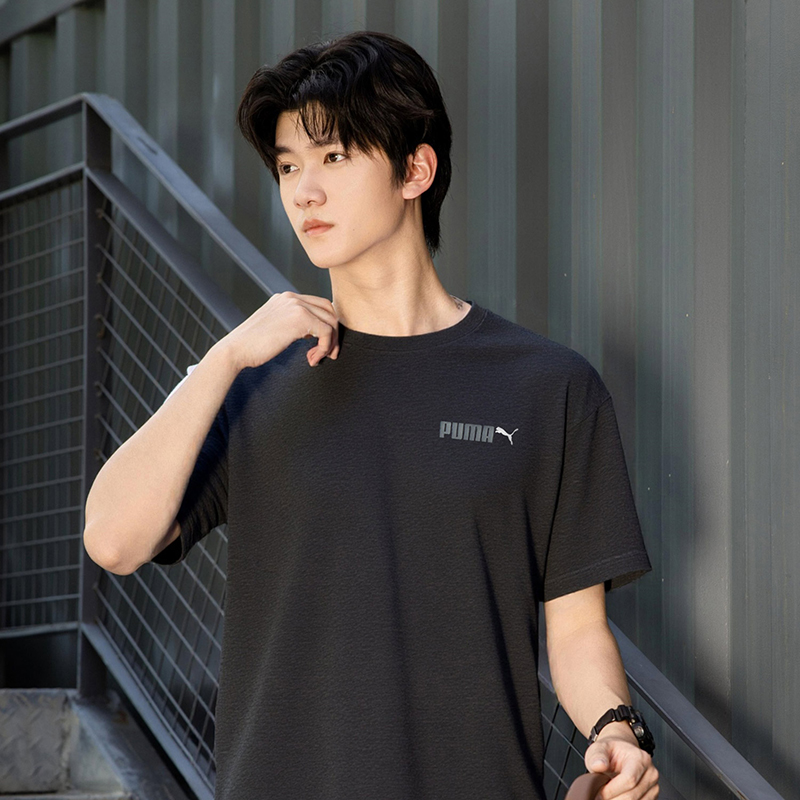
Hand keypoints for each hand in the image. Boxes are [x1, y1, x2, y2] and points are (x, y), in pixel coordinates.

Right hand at [220, 291, 339, 370]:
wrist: (235, 350)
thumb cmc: (252, 346)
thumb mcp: (276, 328)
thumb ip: (293, 324)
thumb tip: (313, 331)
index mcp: (286, 298)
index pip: (319, 306)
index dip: (326, 327)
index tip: (320, 347)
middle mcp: (292, 297)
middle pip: (329, 311)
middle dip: (333, 334)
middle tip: (327, 355)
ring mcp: (296, 305)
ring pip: (331, 322)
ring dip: (329, 344)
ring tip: (315, 358)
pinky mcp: (300, 318)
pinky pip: (327, 332)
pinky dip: (325, 348)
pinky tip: (311, 359)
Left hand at [584, 731, 658, 798]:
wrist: (621, 754)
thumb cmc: (611, 752)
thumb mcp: (599, 748)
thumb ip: (597, 756)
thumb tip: (598, 766)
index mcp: (640, 758)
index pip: (629, 780)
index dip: (612, 790)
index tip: (598, 793)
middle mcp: (651, 773)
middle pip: (632, 796)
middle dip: (613, 799)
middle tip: (599, 796)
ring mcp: (654, 787)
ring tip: (607, 795)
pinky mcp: (652, 797)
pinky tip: (615, 797)